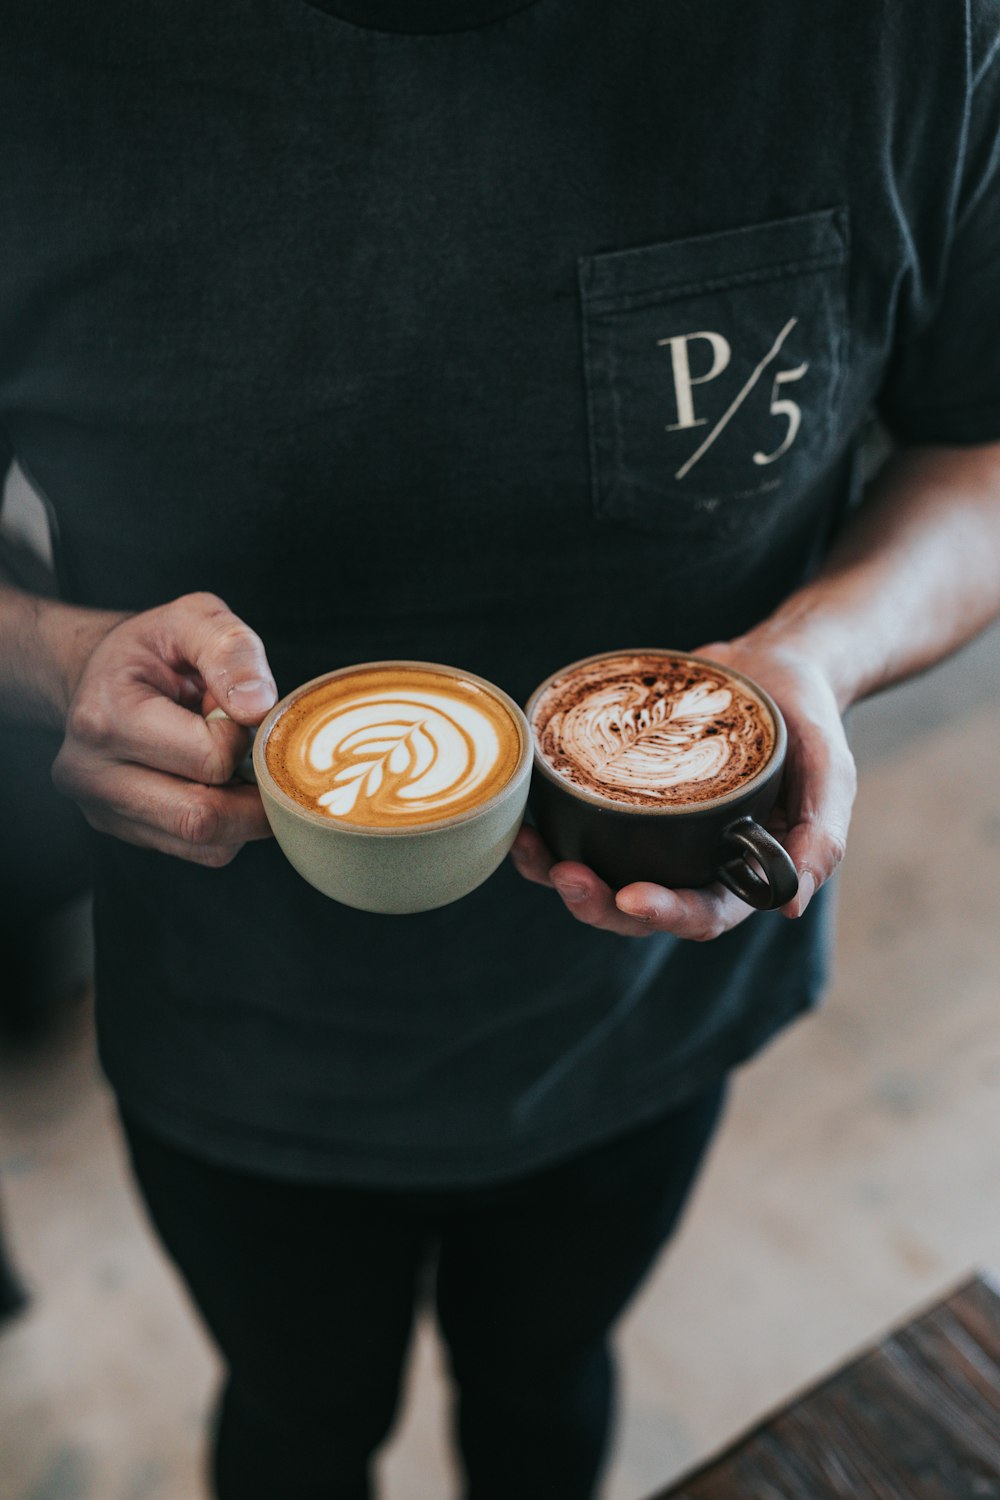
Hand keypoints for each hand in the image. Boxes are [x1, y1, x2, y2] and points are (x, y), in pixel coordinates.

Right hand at [52, 592, 278, 866]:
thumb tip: (258, 708)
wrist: (102, 674)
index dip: (243, 738)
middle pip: (203, 819)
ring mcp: (102, 810)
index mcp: (104, 718)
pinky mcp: (124, 832)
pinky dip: (227, 826)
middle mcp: (90, 774)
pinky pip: (201, 853)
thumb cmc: (154, 648)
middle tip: (257, 753)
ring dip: (242, 812)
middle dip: (252, 792)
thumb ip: (231, 650)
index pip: (208, 759)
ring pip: (207, 846)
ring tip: (231, 763)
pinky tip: (216, 784)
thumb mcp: (194, 618)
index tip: (237, 710)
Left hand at [510, 637, 855, 940]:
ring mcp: (653, 831)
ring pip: (599, 872)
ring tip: (530, 849)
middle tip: (564, 874)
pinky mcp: (623, 794)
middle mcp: (691, 862)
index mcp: (740, 872)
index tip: (631, 895)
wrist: (775, 665)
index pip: (702, 913)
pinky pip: (581, 824)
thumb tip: (790, 903)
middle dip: (595, 902)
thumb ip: (822, 834)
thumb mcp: (832, 771)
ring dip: (558, 872)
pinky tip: (523, 817)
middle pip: (636, 907)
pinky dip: (549, 827)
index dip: (665, 913)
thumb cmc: (809, 722)